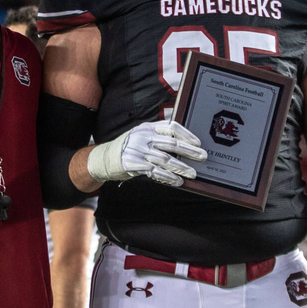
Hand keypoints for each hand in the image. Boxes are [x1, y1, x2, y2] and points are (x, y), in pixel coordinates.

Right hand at [86, 120, 205, 186]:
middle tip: (203, 157)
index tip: (198, 143)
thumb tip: (183, 144)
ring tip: (192, 174)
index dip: (186, 134)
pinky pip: (154, 171)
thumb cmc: (128, 149)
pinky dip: (168, 177)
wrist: (103, 159)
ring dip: (181, 167)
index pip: (171, 127)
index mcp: (147, 127)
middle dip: (189, 151)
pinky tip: (177, 181)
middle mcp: (143, 136)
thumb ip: (158, 137)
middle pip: (171, 143)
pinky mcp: (132, 163)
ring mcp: (137, 150)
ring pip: (165, 159)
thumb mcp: (141, 136)